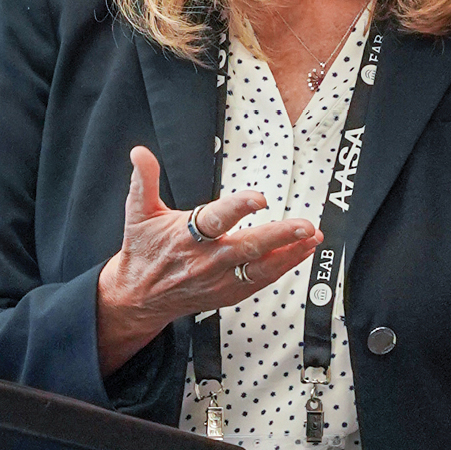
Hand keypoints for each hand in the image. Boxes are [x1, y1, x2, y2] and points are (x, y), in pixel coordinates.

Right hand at [96, 146, 323, 374]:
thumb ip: (144, 180)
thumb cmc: (144, 250)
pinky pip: (261, 281)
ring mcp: (219, 280)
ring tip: (312, 238)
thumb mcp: (138, 212)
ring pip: (260, 268)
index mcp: (186, 236)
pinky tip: (301, 253)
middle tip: (305, 226)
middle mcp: (206, 260)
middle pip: (248, 247)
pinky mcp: (228, 294)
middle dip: (280, 236)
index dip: (238, 208)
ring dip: (290, 253)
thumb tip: (140, 152)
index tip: (260, 198)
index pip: (216, 220)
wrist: (139, 297)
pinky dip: (283, 266)